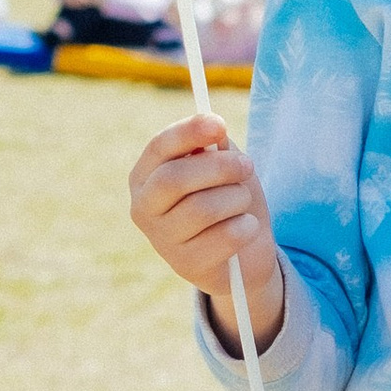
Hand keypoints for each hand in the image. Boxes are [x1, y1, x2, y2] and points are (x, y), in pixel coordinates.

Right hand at [128, 114, 285, 348]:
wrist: (244, 253)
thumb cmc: (228, 198)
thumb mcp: (222, 165)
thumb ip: (214, 146)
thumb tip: (214, 131)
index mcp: (145, 176)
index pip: (159, 147)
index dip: (188, 132)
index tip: (220, 124)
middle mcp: (144, 208)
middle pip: (174, 179)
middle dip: (219, 167)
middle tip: (247, 165)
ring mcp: (162, 240)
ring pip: (202, 208)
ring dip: (237, 198)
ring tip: (243, 201)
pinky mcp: (186, 266)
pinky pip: (224, 237)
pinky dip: (246, 226)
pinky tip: (246, 228)